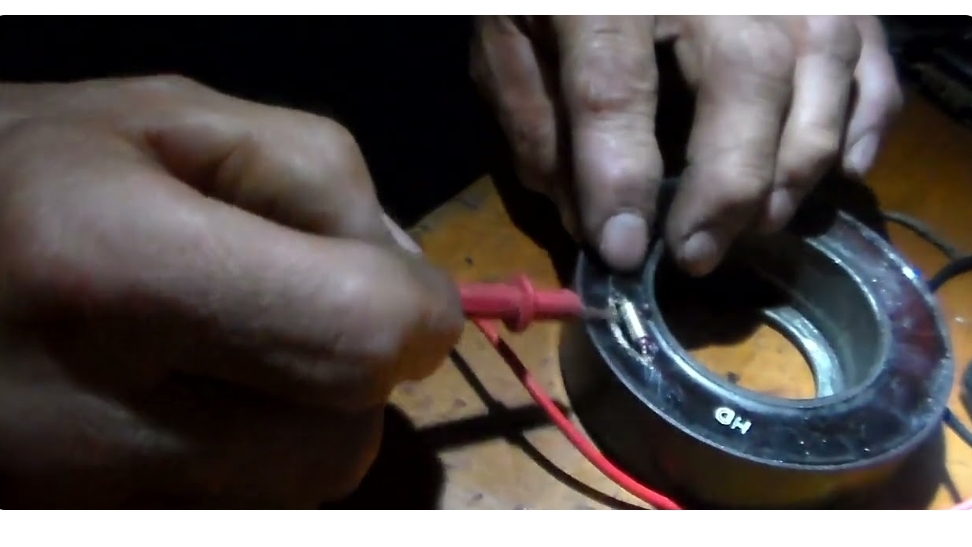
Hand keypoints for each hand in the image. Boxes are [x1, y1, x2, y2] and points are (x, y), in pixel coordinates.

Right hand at [0, 76, 462, 506]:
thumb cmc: (3, 170)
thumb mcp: (161, 119)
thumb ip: (316, 177)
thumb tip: (409, 274)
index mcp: (115, 273)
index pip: (360, 339)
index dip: (415, 315)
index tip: (401, 290)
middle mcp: (94, 423)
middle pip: (341, 445)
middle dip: (356, 376)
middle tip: (301, 312)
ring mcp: (81, 504)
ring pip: (294, 494)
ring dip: (304, 421)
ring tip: (228, 349)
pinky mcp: (84, 528)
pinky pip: (233, 511)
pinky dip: (246, 460)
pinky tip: (186, 400)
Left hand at [472, 16, 901, 274]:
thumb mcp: (508, 35)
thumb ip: (534, 118)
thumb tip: (587, 218)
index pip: (613, 83)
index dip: (621, 176)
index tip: (624, 251)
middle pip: (746, 70)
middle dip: (730, 180)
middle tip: (699, 255)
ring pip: (821, 56)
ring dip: (803, 155)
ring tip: (764, 224)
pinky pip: (868, 42)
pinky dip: (870, 110)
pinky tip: (846, 169)